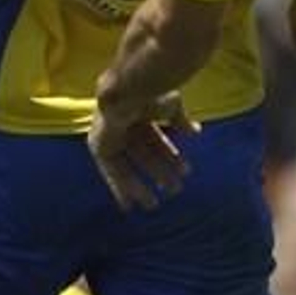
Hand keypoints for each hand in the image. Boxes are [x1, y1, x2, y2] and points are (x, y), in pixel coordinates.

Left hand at [88, 93, 197, 211]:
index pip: (158, 140)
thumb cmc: (152, 93)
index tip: (182, 171)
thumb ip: (181, 122)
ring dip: (142, 185)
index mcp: (145, 114)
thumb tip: (196, 132)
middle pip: (146, 156)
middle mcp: (127, 126)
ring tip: (155, 204)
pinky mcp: (99, 146)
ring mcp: (112, 135)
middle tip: (175, 190)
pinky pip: (111, 172)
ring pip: (130, 166)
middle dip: (161, 173)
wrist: (127, 90)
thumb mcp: (172, 108)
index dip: (169, 156)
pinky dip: (121, 187)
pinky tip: (131, 204)